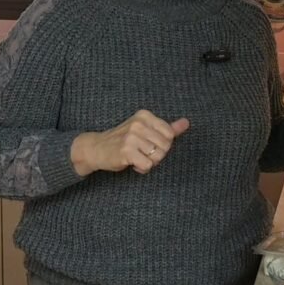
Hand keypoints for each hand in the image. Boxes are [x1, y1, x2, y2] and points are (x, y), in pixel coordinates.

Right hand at [72, 110, 189, 175]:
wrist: (96, 148)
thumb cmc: (123, 140)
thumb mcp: (145, 129)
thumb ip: (167, 127)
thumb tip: (186, 123)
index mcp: (144, 115)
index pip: (170, 134)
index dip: (162, 144)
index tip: (148, 144)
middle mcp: (138, 123)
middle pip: (166, 146)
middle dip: (156, 155)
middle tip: (141, 153)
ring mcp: (131, 137)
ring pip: (158, 157)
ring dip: (149, 163)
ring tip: (136, 157)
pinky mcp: (126, 151)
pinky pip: (147, 165)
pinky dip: (142, 169)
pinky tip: (132, 163)